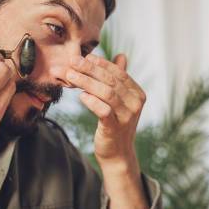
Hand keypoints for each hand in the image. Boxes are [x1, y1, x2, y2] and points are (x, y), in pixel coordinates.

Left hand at [66, 53, 144, 170]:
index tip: (84, 57)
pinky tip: (81, 96)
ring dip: (86, 82)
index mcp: (137, 94)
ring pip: (106, 93)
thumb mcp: (120, 100)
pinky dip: (91, 101)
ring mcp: (126, 117)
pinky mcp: (115, 128)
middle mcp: (135, 104)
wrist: (117, 153)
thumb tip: (121, 55)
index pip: (118, 73)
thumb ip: (120, 79)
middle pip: (111, 81)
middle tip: (73, 62)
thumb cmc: (116, 123)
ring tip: (70, 76)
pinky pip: (103, 111)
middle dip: (90, 69)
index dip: (101, 63)